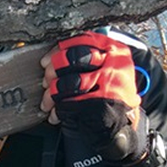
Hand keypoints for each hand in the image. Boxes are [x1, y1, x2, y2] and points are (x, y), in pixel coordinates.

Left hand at [41, 32, 148, 162]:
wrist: (120, 126)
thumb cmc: (109, 95)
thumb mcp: (108, 69)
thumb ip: (87, 57)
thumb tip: (53, 57)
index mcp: (116, 51)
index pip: (82, 40)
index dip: (59, 49)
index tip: (47, 59)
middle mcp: (114, 66)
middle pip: (72, 58)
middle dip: (53, 70)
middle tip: (46, 80)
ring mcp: (108, 86)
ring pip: (67, 82)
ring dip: (51, 93)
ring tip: (48, 100)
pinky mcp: (100, 106)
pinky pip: (68, 103)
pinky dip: (57, 110)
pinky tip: (55, 114)